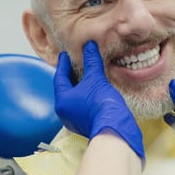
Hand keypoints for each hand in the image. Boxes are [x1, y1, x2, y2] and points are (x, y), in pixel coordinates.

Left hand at [53, 41, 143, 160]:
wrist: (115, 129)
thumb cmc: (101, 104)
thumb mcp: (96, 79)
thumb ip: (91, 62)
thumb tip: (89, 45)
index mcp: (62, 100)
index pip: (59, 78)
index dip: (63, 64)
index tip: (65, 54)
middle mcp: (65, 111)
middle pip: (65, 88)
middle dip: (70, 75)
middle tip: (75, 62)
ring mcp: (75, 119)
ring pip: (74, 97)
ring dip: (79, 85)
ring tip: (86, 74)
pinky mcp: (87, 123)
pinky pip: (82, 105)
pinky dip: (86, 95)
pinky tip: (95, 89)